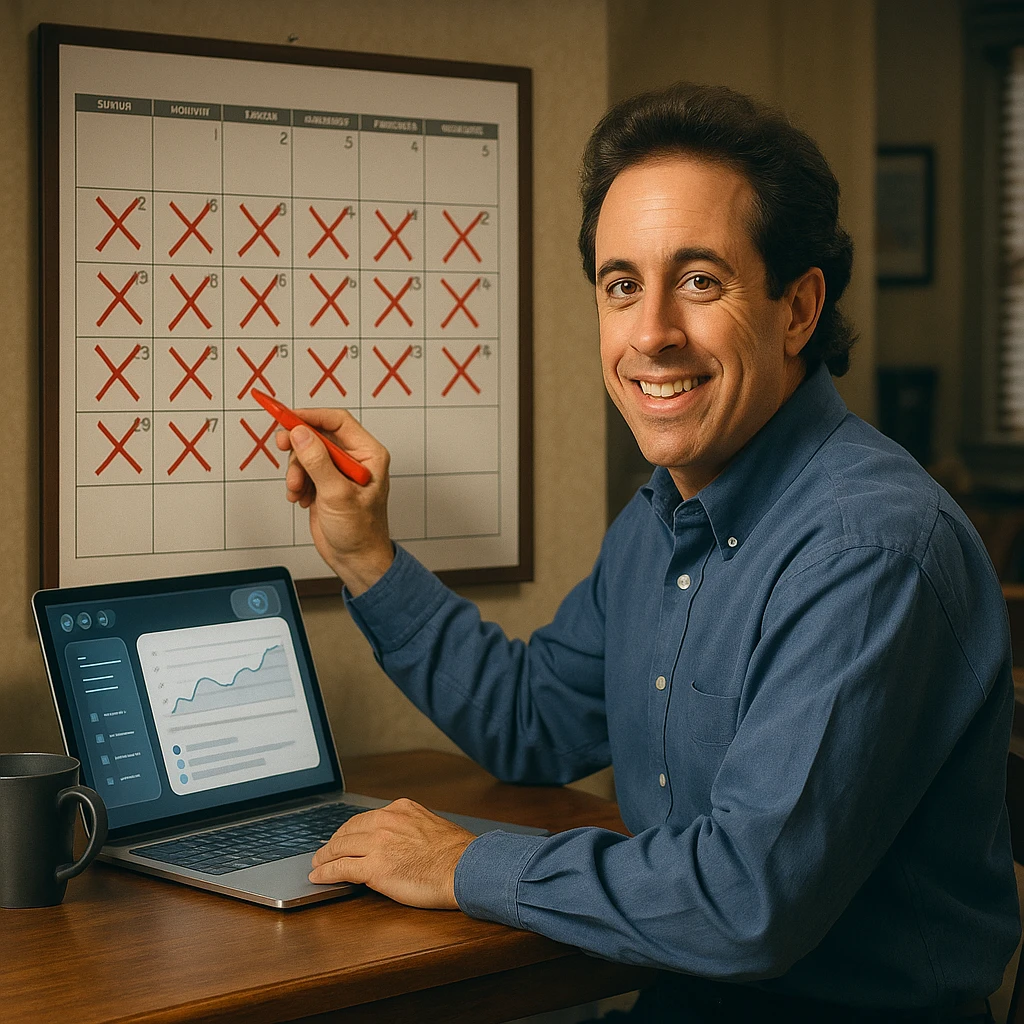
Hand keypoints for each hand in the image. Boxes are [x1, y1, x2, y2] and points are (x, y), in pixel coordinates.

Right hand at [275, 408, 393, 594]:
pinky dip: (296, 483)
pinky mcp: (325, 484)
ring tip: (298, 490)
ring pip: (306, 453)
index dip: (312, 417)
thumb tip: (301, 434)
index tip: (288, 419)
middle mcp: (355, 459)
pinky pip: (303, 471)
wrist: (355, 560)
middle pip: (318, 435)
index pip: (338, 422)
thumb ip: (318, 462)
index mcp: (369, 454)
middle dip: (299, 446)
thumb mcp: (337, 494)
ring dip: (296, 471)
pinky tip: (301, 498)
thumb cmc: (360, 532)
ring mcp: (338, 471)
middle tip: (282, 447)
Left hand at [309, 798, 474, 909]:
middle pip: (348, 831)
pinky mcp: (374, 867)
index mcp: (401, 809)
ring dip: (324, 857)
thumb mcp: (431, 827)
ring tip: (317, 865)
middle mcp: (386, 821)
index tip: (343, 838)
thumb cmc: (457, 854)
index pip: (365, 818)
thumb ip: (410, 829)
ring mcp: (378, 843)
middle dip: (333, 843)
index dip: (349, 831)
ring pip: (340, 848)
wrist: (466, 868)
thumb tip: (400, 843)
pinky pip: (341, 868)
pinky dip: (326, 873)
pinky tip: (319, 876)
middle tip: (323, 852)